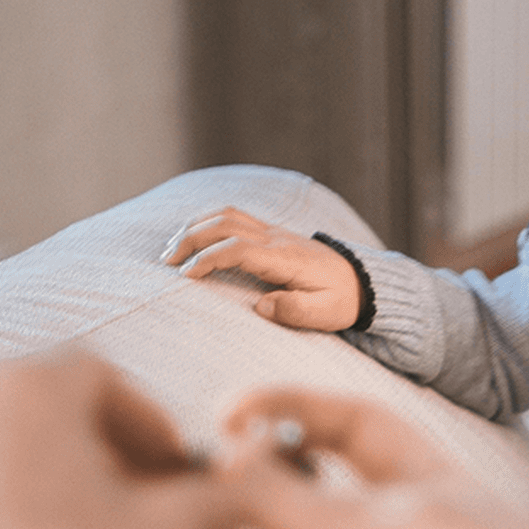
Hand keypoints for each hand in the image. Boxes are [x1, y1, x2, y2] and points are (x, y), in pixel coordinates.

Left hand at [0, 351, 240, 528]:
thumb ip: (223, 496)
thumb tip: (253, 490)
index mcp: (27, 390)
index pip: (109, 379)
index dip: (155, 427)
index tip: (177, 468)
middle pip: (57, 413)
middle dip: (111, 456)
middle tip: (148, 504)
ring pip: (15, 452)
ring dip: (66, 484)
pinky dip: (15, 513)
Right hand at [163, 207, 362, 330]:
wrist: (361, 282)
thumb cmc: (341, 301)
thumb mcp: (325, 314)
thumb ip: (295, 311)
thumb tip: (261, 306)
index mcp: (284, 258)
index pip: (237, 249)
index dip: (208, 259)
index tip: (185, 276)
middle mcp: (276, 238)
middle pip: (224, 224)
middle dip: (190, 238)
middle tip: (166, 261)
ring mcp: (273, 231)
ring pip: (227, 215)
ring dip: (195, 227)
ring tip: (172, 249)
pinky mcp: (272, 233)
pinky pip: (235, 217)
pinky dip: (208, 222)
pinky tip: (193, 237)